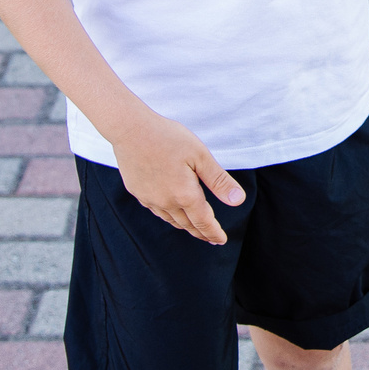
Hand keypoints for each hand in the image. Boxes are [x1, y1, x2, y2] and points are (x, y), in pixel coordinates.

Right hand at [109, 113, 245, 243]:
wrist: (130, 129)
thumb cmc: (168, 138)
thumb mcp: (200, 156)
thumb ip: (219, 181)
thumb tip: (238, 201)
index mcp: (185, 195)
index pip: (203, 222)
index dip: (214, 233)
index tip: (221, 240)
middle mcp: (166, 202)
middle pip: (187, 225)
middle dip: (201, 233)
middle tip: (212, 238)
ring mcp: (149, 199)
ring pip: (171, 220)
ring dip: (185, 226)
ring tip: (195, 228)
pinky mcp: (137, 192)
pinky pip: (157, 211)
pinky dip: (169, 216)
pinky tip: (172, 212)